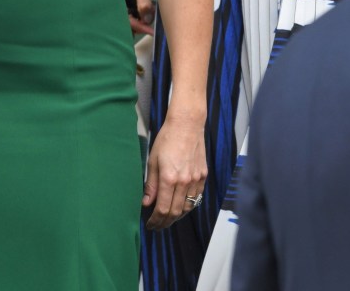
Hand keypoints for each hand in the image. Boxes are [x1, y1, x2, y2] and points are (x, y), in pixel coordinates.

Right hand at [120, 0, 154, 35]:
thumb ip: (143, 4)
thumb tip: (146, 20)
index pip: (123, 15)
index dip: (136, 24)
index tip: (149, 30)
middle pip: (126, 12)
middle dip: (137, 21)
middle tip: (150, 29)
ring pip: (132, 6)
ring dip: (141, 14)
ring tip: (151, 22)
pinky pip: (136, 0)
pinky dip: (143, 5)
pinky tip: (150, 8)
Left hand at [142, 112, 206, 229]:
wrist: (187, 125)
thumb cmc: (167, 139)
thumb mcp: (153, 160)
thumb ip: (150, 184)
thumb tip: (146, 203)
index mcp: (169, 178)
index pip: (162, 209)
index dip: (155, 220)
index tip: (150, 224)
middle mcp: (184, 182)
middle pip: (175, 212)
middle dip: (165, 222)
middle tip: (157, 226)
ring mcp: (196, 180)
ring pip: (187, 208)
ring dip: (177, 216)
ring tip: (167, 218)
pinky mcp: (203, 176)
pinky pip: (196, 197)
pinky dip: (188, 206)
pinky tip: (180, 206)